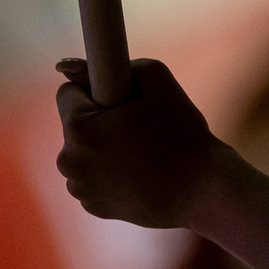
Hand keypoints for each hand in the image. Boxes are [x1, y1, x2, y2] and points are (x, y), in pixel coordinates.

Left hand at [54, 57, 220, 227]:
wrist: (203, 190)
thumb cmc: (182, 131)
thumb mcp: (157, 77)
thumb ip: (111, 61)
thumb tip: (65, 66)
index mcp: (78, 128)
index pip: (68, 93)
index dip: (96, 90)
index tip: (120, 99)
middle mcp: (70, 161)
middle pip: (74, 125)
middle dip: (98, 121)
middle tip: (137, 127)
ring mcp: (80, 189)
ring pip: (83, 153)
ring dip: (101, 148)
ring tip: (141, 153)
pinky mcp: (93, 207)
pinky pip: (93, 178)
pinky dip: (109, 174)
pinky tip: (139, 174)